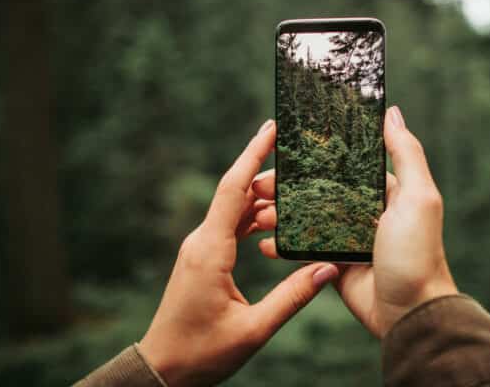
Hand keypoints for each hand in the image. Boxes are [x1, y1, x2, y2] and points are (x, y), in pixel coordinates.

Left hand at [138, 120, 338, 386]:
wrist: (162, 368)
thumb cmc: (201, 352)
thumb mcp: (253, 330)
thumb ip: (292, 298)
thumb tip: (327, 269)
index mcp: (210, 250)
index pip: (234, 189)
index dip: (253, 154)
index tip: (271, 127)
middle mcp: (202, 241)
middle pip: (236, 192)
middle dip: (266, 172)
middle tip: (301, 160)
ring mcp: (201, 248)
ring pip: (234, 209)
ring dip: (262, 198)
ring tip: (295, 188)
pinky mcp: (203, 258)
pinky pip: (230, 226)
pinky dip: (253, 218)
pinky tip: (274, 220)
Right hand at [255, 106, 456, 337]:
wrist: (410, 312)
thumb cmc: (417, 252)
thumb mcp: (419, 197)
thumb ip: (406, 154)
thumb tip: (392, 112)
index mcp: (383, 191)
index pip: (341, 165)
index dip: (312, 156)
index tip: (281, 150)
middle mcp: (364, 211)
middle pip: (316, 189)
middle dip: (286, 186)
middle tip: (258, 186)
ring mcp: (347, 237)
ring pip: (305, 217)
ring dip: (279, 214)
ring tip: (256, 214)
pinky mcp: (334, 263)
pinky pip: (303, 248)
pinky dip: (283, 245)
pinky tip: (265, 243)